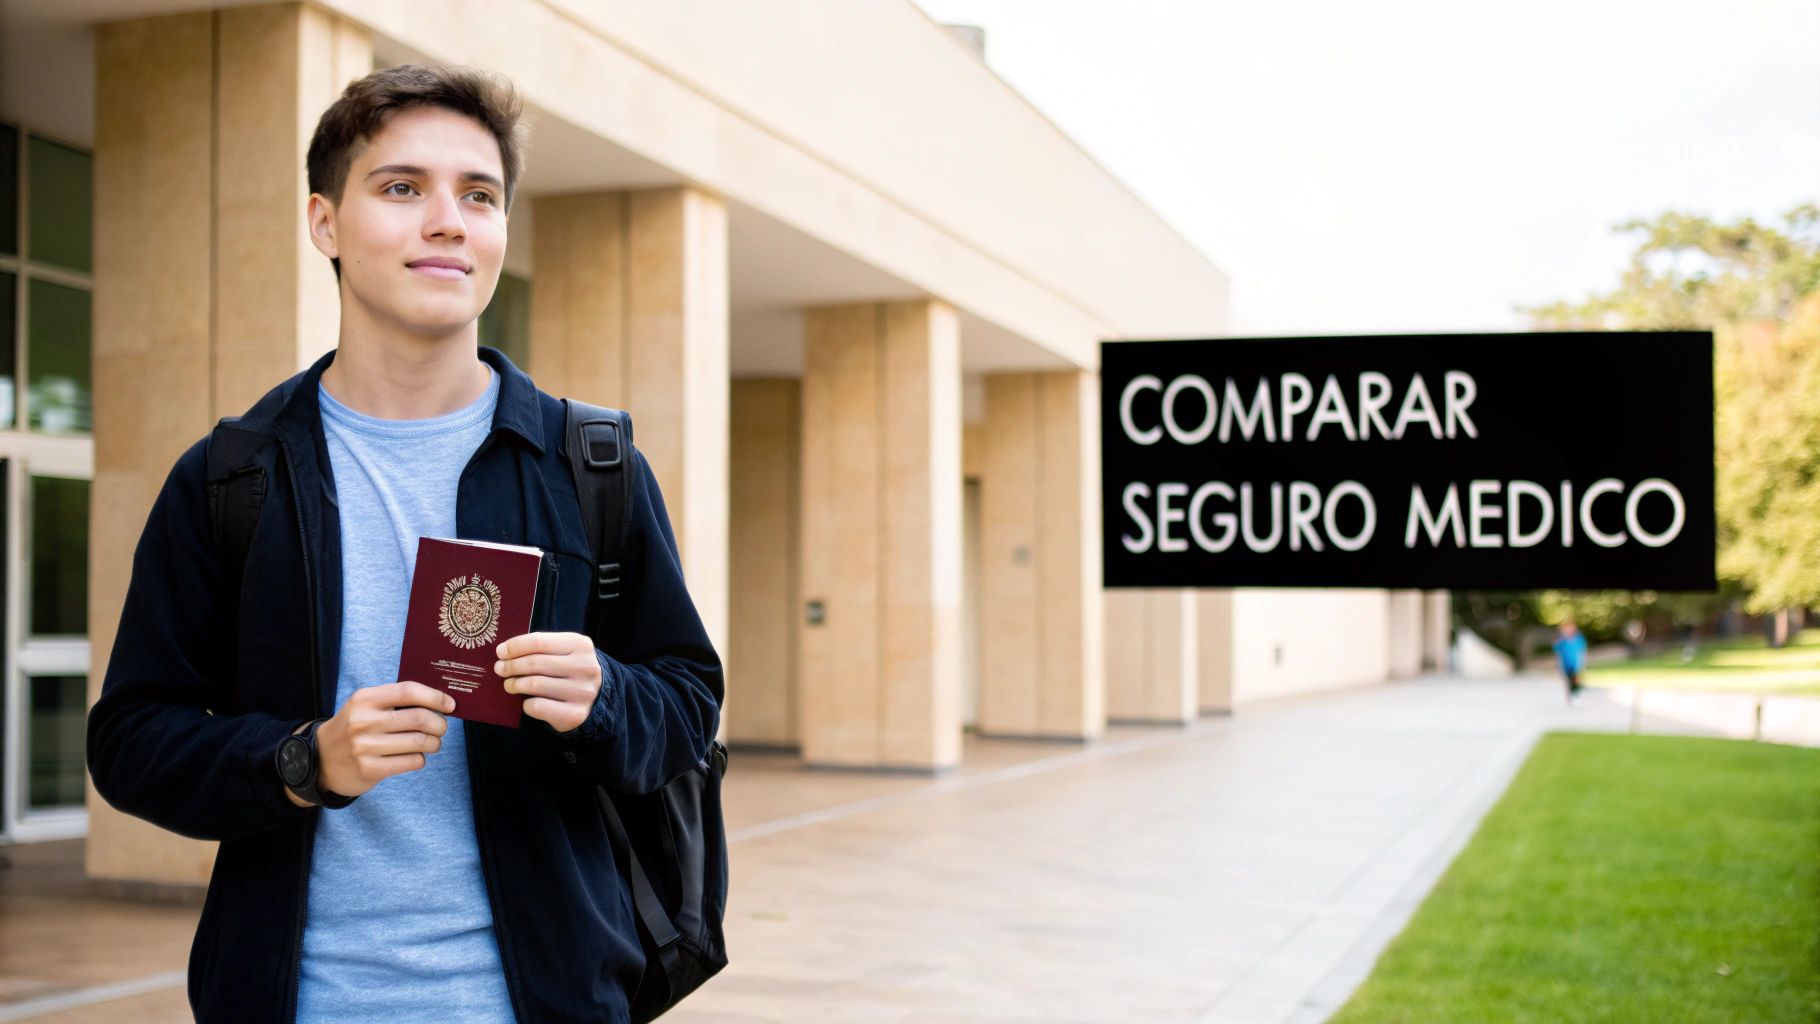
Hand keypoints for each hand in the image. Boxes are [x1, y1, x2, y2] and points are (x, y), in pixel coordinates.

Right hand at [286, 681, 453, 805]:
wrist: (319, 759)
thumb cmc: (354, 728)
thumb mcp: (366, 706)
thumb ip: (396, 701)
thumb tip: (441, 702)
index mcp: (365, 699)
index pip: (409, 691)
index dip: (436, 697)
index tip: (451, 705)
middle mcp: (364, 721)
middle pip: (420, 718)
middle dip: (440, 724)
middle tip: (441, 728)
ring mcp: (366, 746)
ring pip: (420, 742)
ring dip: (434, 743)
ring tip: (431, 743)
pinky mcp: (370, 769)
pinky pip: (412, 762)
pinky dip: (420, 759)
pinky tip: (414, 756)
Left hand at [495, 632, 601, 733]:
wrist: (596, 698)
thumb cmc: (570, 670)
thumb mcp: (563, 651)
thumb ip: (540, 647)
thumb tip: (504, 652)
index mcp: (580, 645)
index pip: (538, 642)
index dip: (514, 647)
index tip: (500, 652)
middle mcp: (584, 667)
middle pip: (534, 663)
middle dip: (511, 666)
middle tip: (500, 669)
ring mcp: (581, 691)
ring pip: (534, 684)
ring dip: (515, 684)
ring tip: (509, 685)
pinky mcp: (574, 713)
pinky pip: (538, 706)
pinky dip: (526, 704)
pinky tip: (528, 701)